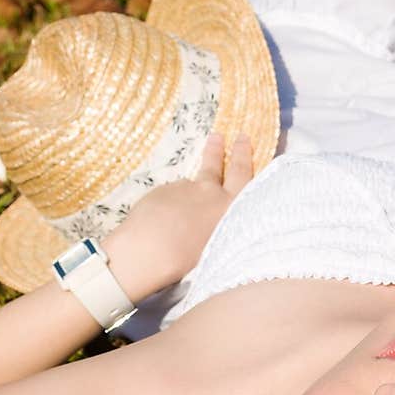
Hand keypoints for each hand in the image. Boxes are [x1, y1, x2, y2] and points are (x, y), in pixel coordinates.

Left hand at [103, 132, 253, 300]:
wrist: (150, 249)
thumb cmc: (189, 258)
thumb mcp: (218, 244)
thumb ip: (220, 224)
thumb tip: (211, 218)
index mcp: (230, 207)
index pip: (243, 175)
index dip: (244, 155)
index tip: (243, 138)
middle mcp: (210, 193)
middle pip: (216, 166)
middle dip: (220, 150)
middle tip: (220, 135)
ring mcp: (185, 188)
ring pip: (191, 183)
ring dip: (192, 182)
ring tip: (182, 185)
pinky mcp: (163, 190)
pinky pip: (171, 194)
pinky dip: (171, 202)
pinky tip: (164, 216)